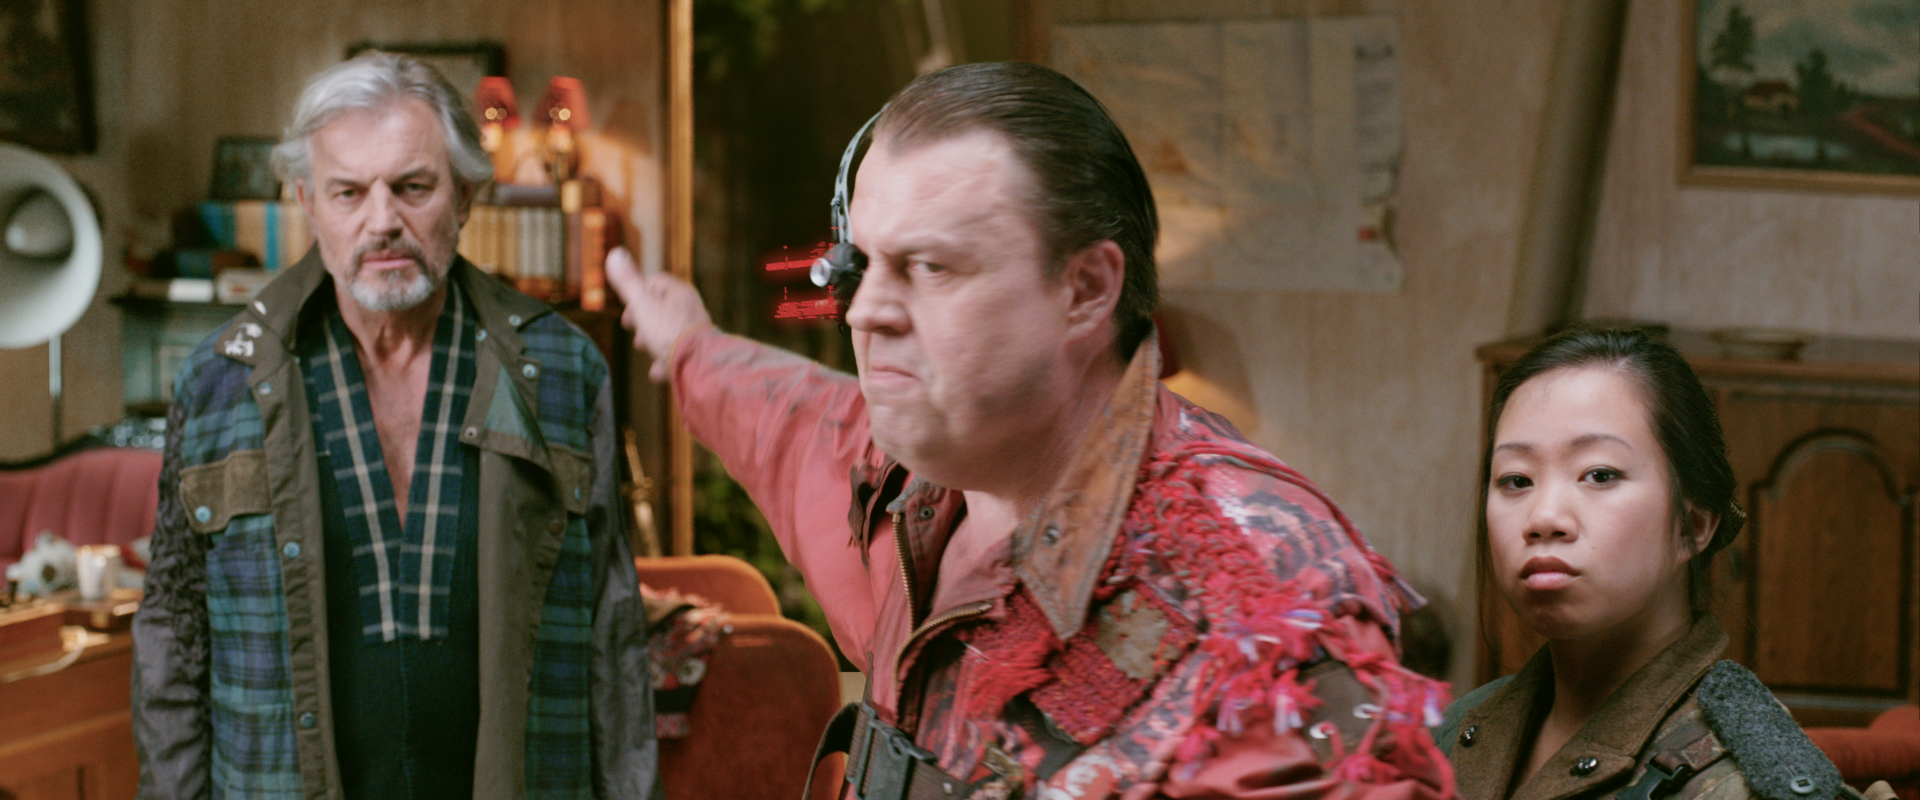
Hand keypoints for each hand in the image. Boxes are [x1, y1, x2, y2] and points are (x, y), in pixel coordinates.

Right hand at [605, 246, 711, 380]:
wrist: (698, 364)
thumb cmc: (669, 331)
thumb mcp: (642, 304)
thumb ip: (628, 282)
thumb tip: (615, 253)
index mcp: (679, 293)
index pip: (656, 282)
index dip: (637, 292)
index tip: (627, 307)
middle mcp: (691, 309)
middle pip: (662, 307)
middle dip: (644, 318)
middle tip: (633, 327)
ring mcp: (696, 332)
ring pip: (670, 331)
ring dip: (653, 339)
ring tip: (644, 348)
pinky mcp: (698, 354)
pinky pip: (678, 355)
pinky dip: (664, 362)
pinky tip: (656, 372)